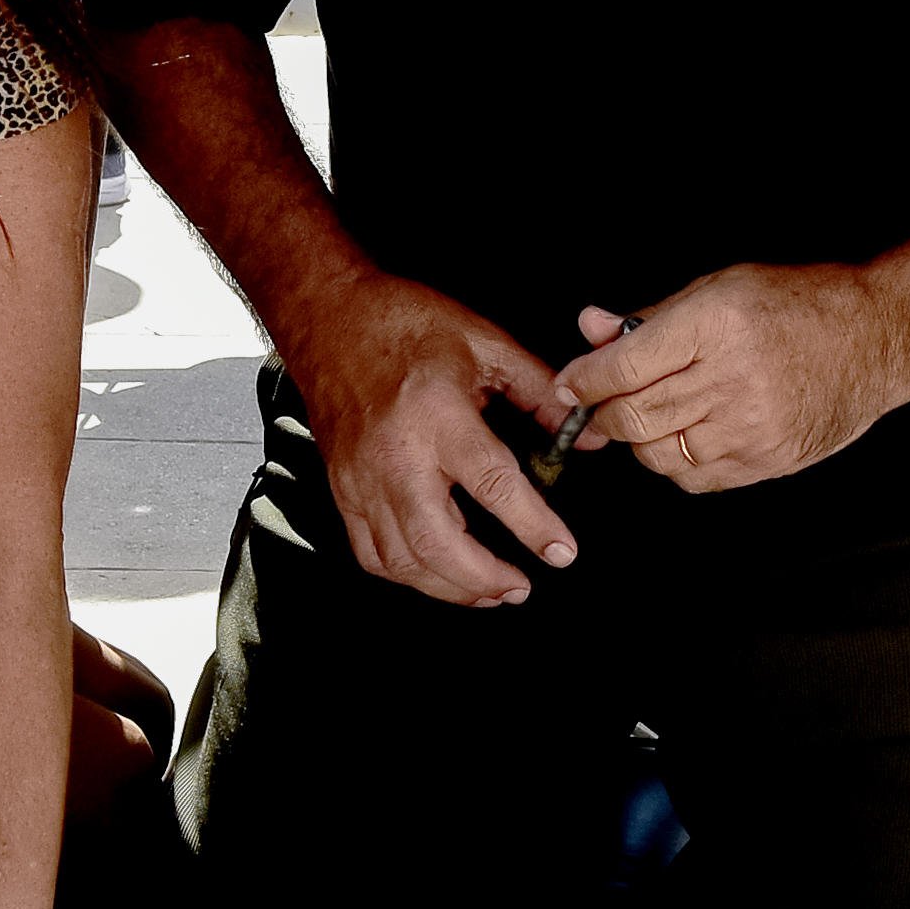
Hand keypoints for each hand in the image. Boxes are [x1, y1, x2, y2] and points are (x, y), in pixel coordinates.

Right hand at [274, 269, 579, 604]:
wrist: (329, 316)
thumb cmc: (403, 323)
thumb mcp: (485, 342)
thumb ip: (538, 391)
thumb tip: (580, 434)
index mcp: (437, 416)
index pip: (493, 486)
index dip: (533, 526)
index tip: (561, 551)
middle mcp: (395, 455)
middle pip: (439, 543)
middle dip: (484, 579)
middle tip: (520, 587)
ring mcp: (361, 479)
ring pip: (402, 560)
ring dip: (449, 588)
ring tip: (488, 592)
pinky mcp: (342, 489)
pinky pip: (370, 553)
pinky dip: (407, 575)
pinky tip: (435, 576)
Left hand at [554, 265, 909, 493]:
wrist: (877, 337)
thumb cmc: (799, 304)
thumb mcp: (720, 287)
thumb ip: (651, 317)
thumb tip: (590, 329)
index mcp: (715, 325)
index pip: (624, 367)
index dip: (583, 381)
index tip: (570, 385)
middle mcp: (733, 378)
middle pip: (635, 417)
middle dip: (604, 415)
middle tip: (597, 406)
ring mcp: (753, 426)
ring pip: (659, 454)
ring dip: (641, 440)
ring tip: (652, 415)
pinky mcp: (768, 461)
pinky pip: (695, 479)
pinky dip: (676, 463)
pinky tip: (687, 436)